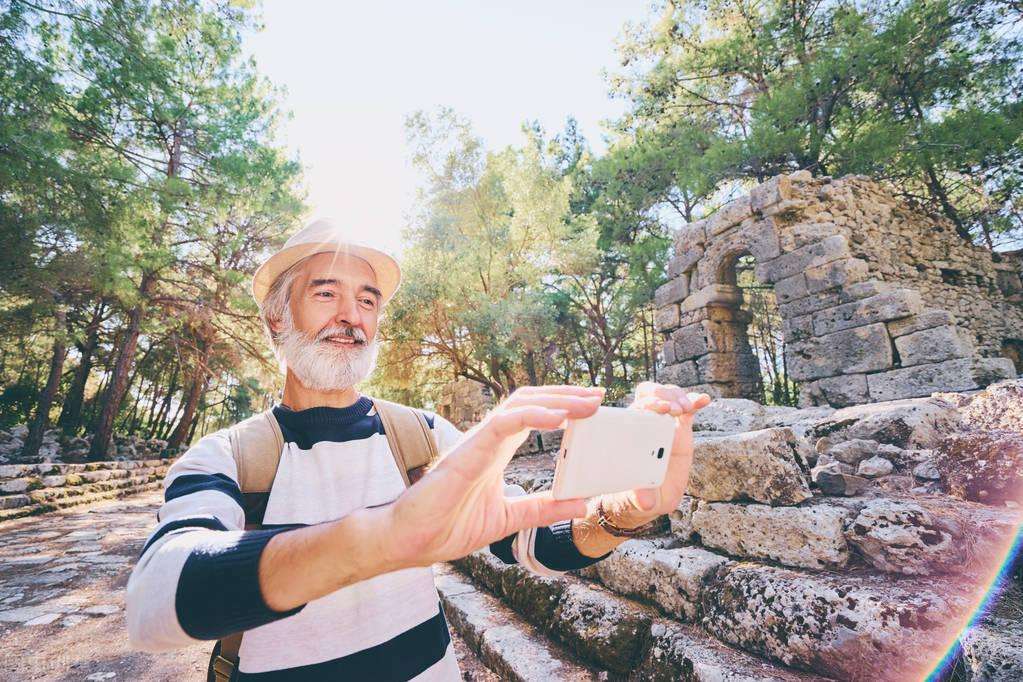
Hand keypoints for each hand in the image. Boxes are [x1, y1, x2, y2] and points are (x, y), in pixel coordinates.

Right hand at [384, 385, 603, 567]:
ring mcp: (478, 442)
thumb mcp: (509, 518)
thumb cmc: (448, 526)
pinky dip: (534, 416)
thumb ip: (543, 508)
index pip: (534, 416)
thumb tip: (582, 504)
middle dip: (567, 396)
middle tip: (599, 397)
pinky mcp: (469, 451)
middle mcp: (489, 440)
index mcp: (497, 451)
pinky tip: (559, 419)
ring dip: (557, 401)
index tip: (594, 408)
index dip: (564, 407)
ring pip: (520, 404)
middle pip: (532, 401)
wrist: (411, 541)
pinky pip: (504, 423)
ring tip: (588, 404)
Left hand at [596, 382, 710, 528]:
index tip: (662, 409)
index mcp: (632, 435)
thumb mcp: (638, 499)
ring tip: (688, 408)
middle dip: (664, 396)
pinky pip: (688, 409)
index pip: (636, 409)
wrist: (650, 497)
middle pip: (652, 394)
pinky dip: (695, 401)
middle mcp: (646, 424)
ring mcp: (664, 424)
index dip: (649, 404)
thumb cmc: (637, 496)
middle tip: (676, 410)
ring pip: (670, 397)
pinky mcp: (681, 428)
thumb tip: (644, 500)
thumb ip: (640, 497)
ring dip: (680, 397)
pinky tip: (704, 399)